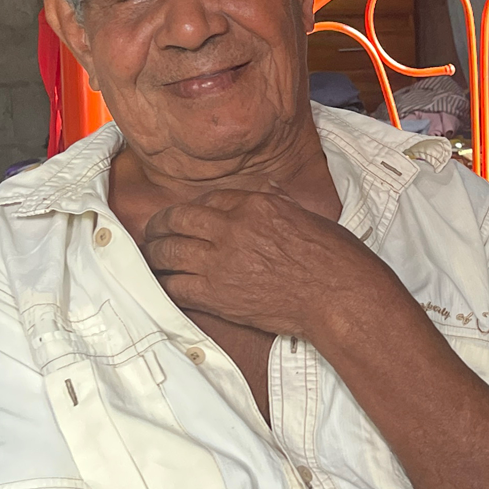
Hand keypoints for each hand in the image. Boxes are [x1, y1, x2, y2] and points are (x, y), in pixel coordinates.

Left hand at [143, 188, 358, 336]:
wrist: (338, 295)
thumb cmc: (333, 257)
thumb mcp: (305, 215)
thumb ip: (276, 204)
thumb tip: (264, 193)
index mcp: (254, 204)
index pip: (208, 199)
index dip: (191, 208)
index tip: (186, 217)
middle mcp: (232, 228)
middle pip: (177, 220)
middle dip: (160, 225)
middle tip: (154, 232)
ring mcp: (221, 262)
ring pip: (168, 252)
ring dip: (155, 254)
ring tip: (151, 257)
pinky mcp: (217, 295)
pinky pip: (175, 286)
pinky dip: (164, 284)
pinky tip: (162, 284)